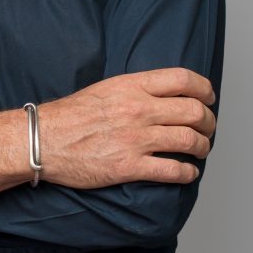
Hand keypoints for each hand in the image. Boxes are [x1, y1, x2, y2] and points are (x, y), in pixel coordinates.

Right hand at [39, 67, 215, 188]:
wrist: (43, 140)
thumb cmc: (70, 115)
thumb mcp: (105, 89)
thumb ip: (136, 90)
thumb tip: (163, 95)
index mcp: (132, 86)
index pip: (182, 79)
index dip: (204, 88)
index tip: (209, 97)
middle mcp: (138, 110)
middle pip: (193, 111)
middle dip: (208, 121)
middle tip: (207, 128)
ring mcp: (135, 139)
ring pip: (189, 141)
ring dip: (202, 147)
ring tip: (200, 150)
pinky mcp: (129, 166)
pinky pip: (172, 170)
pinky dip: (187, 172)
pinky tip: (187, 172)